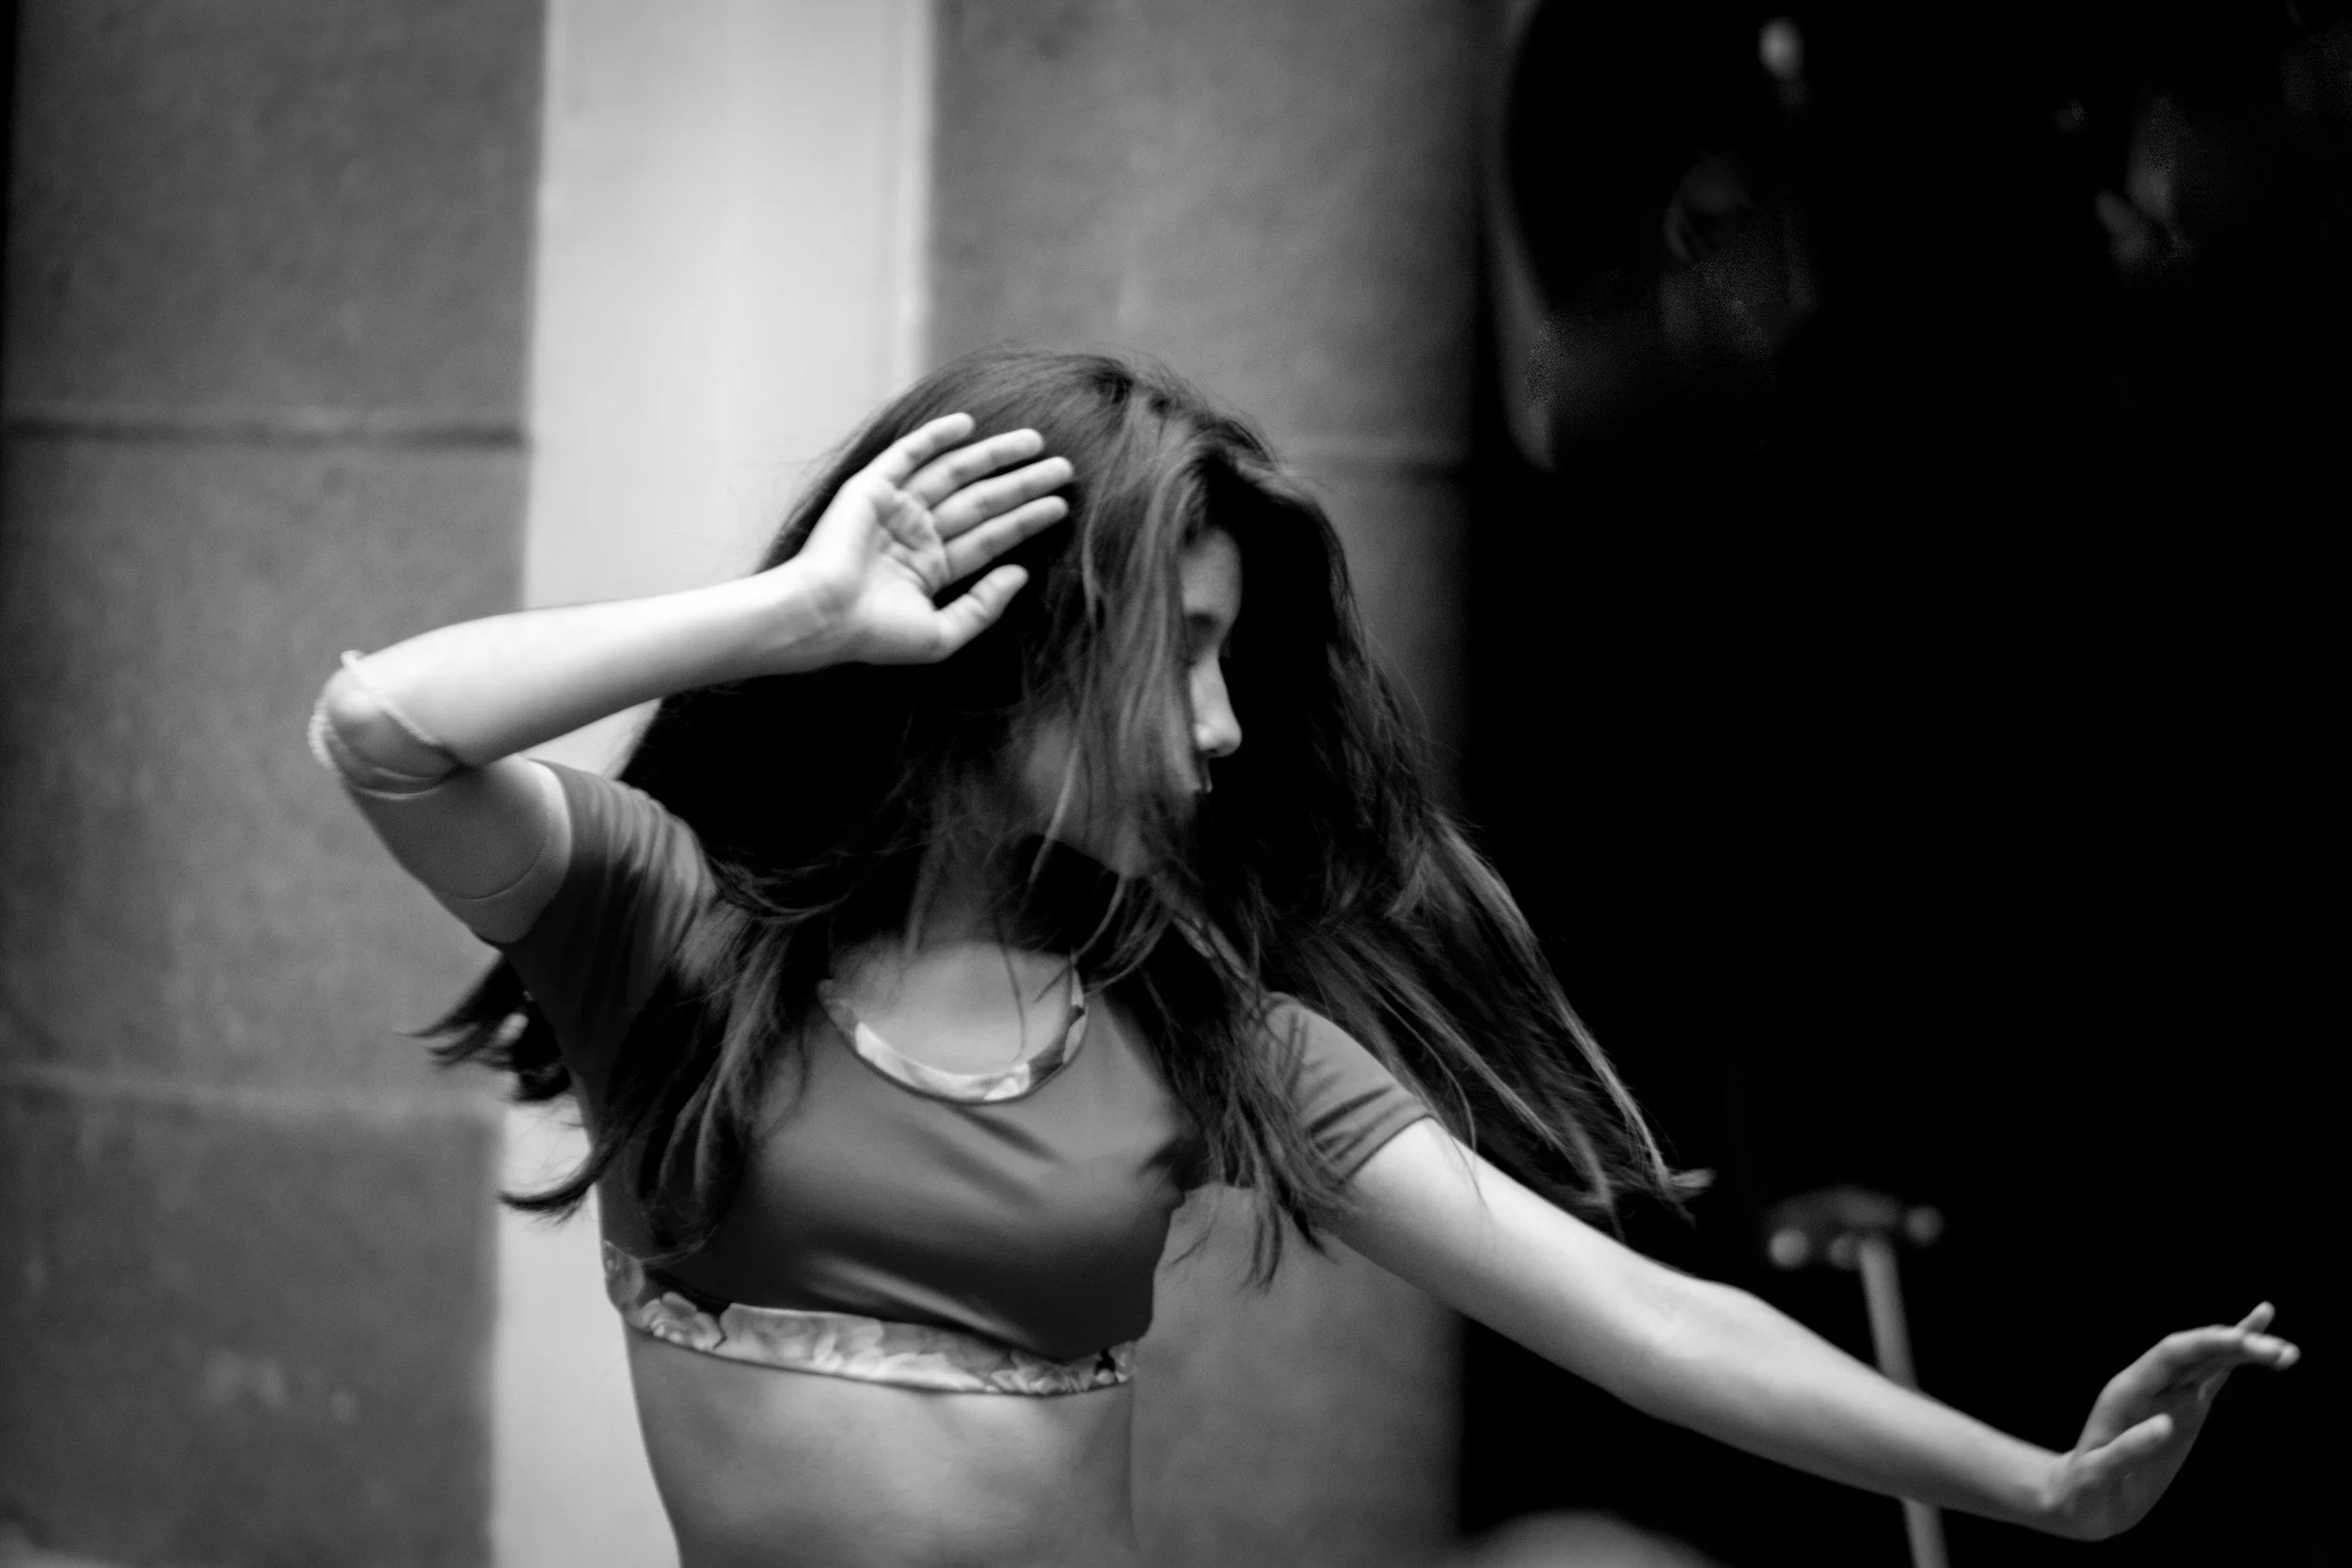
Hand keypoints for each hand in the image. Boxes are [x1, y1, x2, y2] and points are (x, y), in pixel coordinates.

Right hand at [784, 413, 1070, 665]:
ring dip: (993, 456)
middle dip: (1022, 484)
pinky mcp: (872, 488)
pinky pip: (907, 454)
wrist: (820, 617)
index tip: (1062, 505)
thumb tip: (1020, 574)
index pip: (990, 537)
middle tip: (1066, 468)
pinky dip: (935, 436)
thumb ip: (983, 607)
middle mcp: (916, 534)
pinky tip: (968, 424)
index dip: (1026, 520)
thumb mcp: (942, 634)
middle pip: (982, 501)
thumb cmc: (874, 635)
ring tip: (1036, 443)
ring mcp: (895, 509)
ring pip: (954, 473)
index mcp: (930, 568)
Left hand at [2043, 1302, 2298, 1539]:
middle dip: (2237, 1345)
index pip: (2172, 1354)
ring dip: (2244, 1350)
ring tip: (2287, 1351)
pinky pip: (2211, 1378)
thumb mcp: (2099, 1475)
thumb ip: (2127, 1451)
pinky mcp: (2184, 1410)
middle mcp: (2149, 1384)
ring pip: (2208, 1360)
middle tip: (2284, 1353)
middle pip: (2195, 1351)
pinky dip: (2234, 1360)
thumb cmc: (2086, 1489)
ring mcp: (2168, 1395)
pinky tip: (2256, 1342)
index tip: (2250, 1343)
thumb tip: (2164, 1424)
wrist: (2083, 1497)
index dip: (2210, 1344)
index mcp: (2127, 1391)